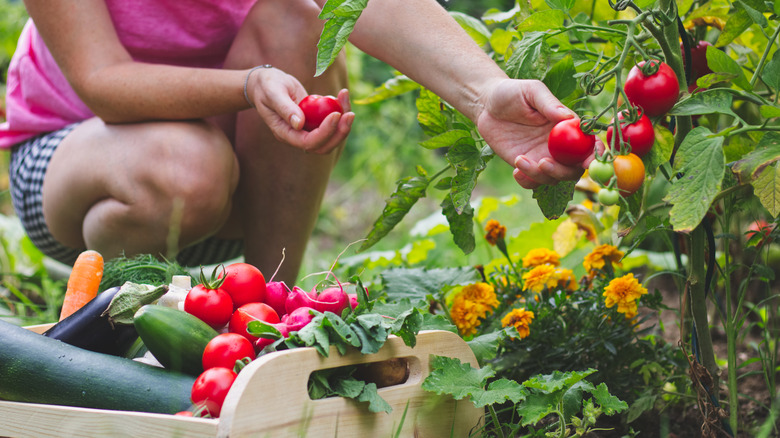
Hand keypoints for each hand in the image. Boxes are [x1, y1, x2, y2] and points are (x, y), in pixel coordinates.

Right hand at [247, 67, 353, 153]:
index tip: (336, 114)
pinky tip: (341, 95)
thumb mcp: (273, 93)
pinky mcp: (314, 122)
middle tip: (350, 114)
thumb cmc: (267, 86)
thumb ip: (284, 108)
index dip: (325, 132)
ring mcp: (307, 130)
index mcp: (284, 133)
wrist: (267, 84)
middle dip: (340, 133)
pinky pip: (332, 123)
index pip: (308, 142)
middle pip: (324, 146)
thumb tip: (299, 124)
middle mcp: (297, 136)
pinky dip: (341, 110)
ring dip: (344, 123)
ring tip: (346, 98)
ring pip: (331, 136)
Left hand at [476, 79, 600, 188]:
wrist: (487, 105)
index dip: (595, 155)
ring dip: (540, 176)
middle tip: (543, 163)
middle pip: (574, 169)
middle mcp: (560, 146)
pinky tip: (516, 169)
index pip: (589, 144)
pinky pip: (533, 183)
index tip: (589, 162)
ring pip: (553, 178)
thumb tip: (568, 117)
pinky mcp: (526, 165)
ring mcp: (543, 157)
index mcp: (568, 127)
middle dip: (563, 172)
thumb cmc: (512, 92)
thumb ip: (549, 104)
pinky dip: (527, 182)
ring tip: (519, 159)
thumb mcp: (531, 91)